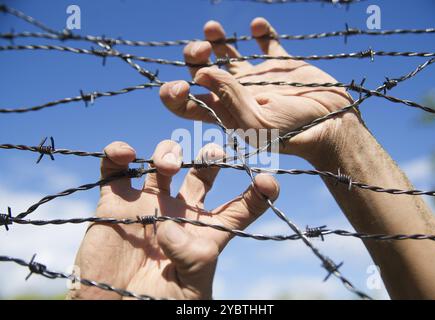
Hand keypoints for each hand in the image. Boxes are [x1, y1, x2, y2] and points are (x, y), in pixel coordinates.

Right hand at [68, 140, 278, 299]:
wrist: (112, 311)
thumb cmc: (157, 305)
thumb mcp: (191, 288)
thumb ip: (192, 256)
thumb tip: (169, 225)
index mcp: (205, 233)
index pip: (240, 209)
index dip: (259, 194)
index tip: (268, 180)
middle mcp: (179, 213)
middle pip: (202, 175)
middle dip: (210, 158)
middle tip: (214, 153)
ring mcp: (148, 204)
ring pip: (163, 163)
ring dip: (168, 152)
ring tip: (167, 166)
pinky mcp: (115, 203)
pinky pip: (116, 169)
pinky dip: (118, 154)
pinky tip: (125, 153)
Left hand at [159, 18, 358, 160]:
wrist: (332, 127)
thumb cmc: (293, 132)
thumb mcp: (255, 123)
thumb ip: (228, 96)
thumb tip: (202, 72)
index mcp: (224, 114)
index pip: (186, 104)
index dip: (173, 93)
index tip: (182, 83)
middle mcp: (236, 94)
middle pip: (202, 71)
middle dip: (194, 56)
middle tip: (202, 50)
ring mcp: (258, 78)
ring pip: (227, 55)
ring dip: (214, 39)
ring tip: (210, 28)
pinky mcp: (281, 65)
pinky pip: (266, 44)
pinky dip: (260, 32)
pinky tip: (257, 26)